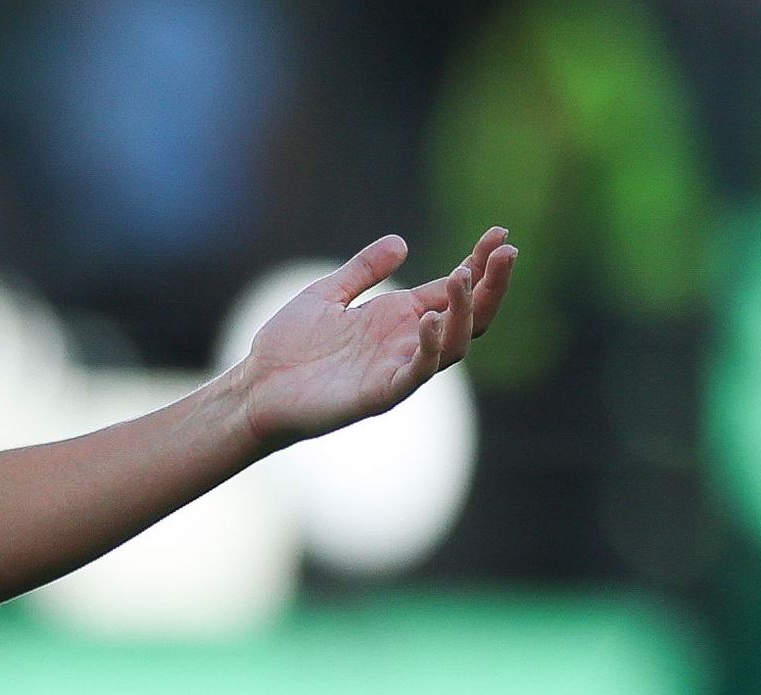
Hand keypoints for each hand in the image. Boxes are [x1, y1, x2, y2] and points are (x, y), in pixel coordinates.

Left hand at [228, 229, 518, 447]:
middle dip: (492, 285)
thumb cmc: (288, 347)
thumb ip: (363, 270)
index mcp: (399, 317)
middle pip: (470, 316)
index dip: (480, 263)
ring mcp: (397, 368)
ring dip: (466, 311)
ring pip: (455, 344)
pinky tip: (429, 319)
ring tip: (464, 277)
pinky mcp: (380, 393)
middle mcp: (407, 342)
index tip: (499, 234)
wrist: (255, 388)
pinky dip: (430, 348)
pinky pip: (417, 373)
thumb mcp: (327, 294)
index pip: (455, 289)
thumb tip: (401, 242)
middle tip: (506, 252)